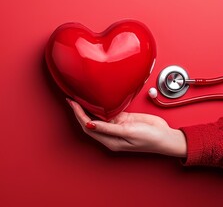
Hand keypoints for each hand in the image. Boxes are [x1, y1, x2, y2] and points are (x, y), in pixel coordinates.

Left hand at [67, 99, 186, 157]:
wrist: (166, 136)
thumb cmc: (150, 139)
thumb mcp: (128, 132)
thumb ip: (108, 128)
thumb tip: (90, 124)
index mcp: (109, 141)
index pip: (88, 126)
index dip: (78, 115)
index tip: (73, 104)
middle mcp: (110, 134)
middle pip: (89, 121)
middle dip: (79, 111)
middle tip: (72, 99)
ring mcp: (117, 126)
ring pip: (98, 116)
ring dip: (89, 108)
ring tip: (80, 97)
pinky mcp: (123, 119)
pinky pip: (109, 112)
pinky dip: (101, 106)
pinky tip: (96, 99)